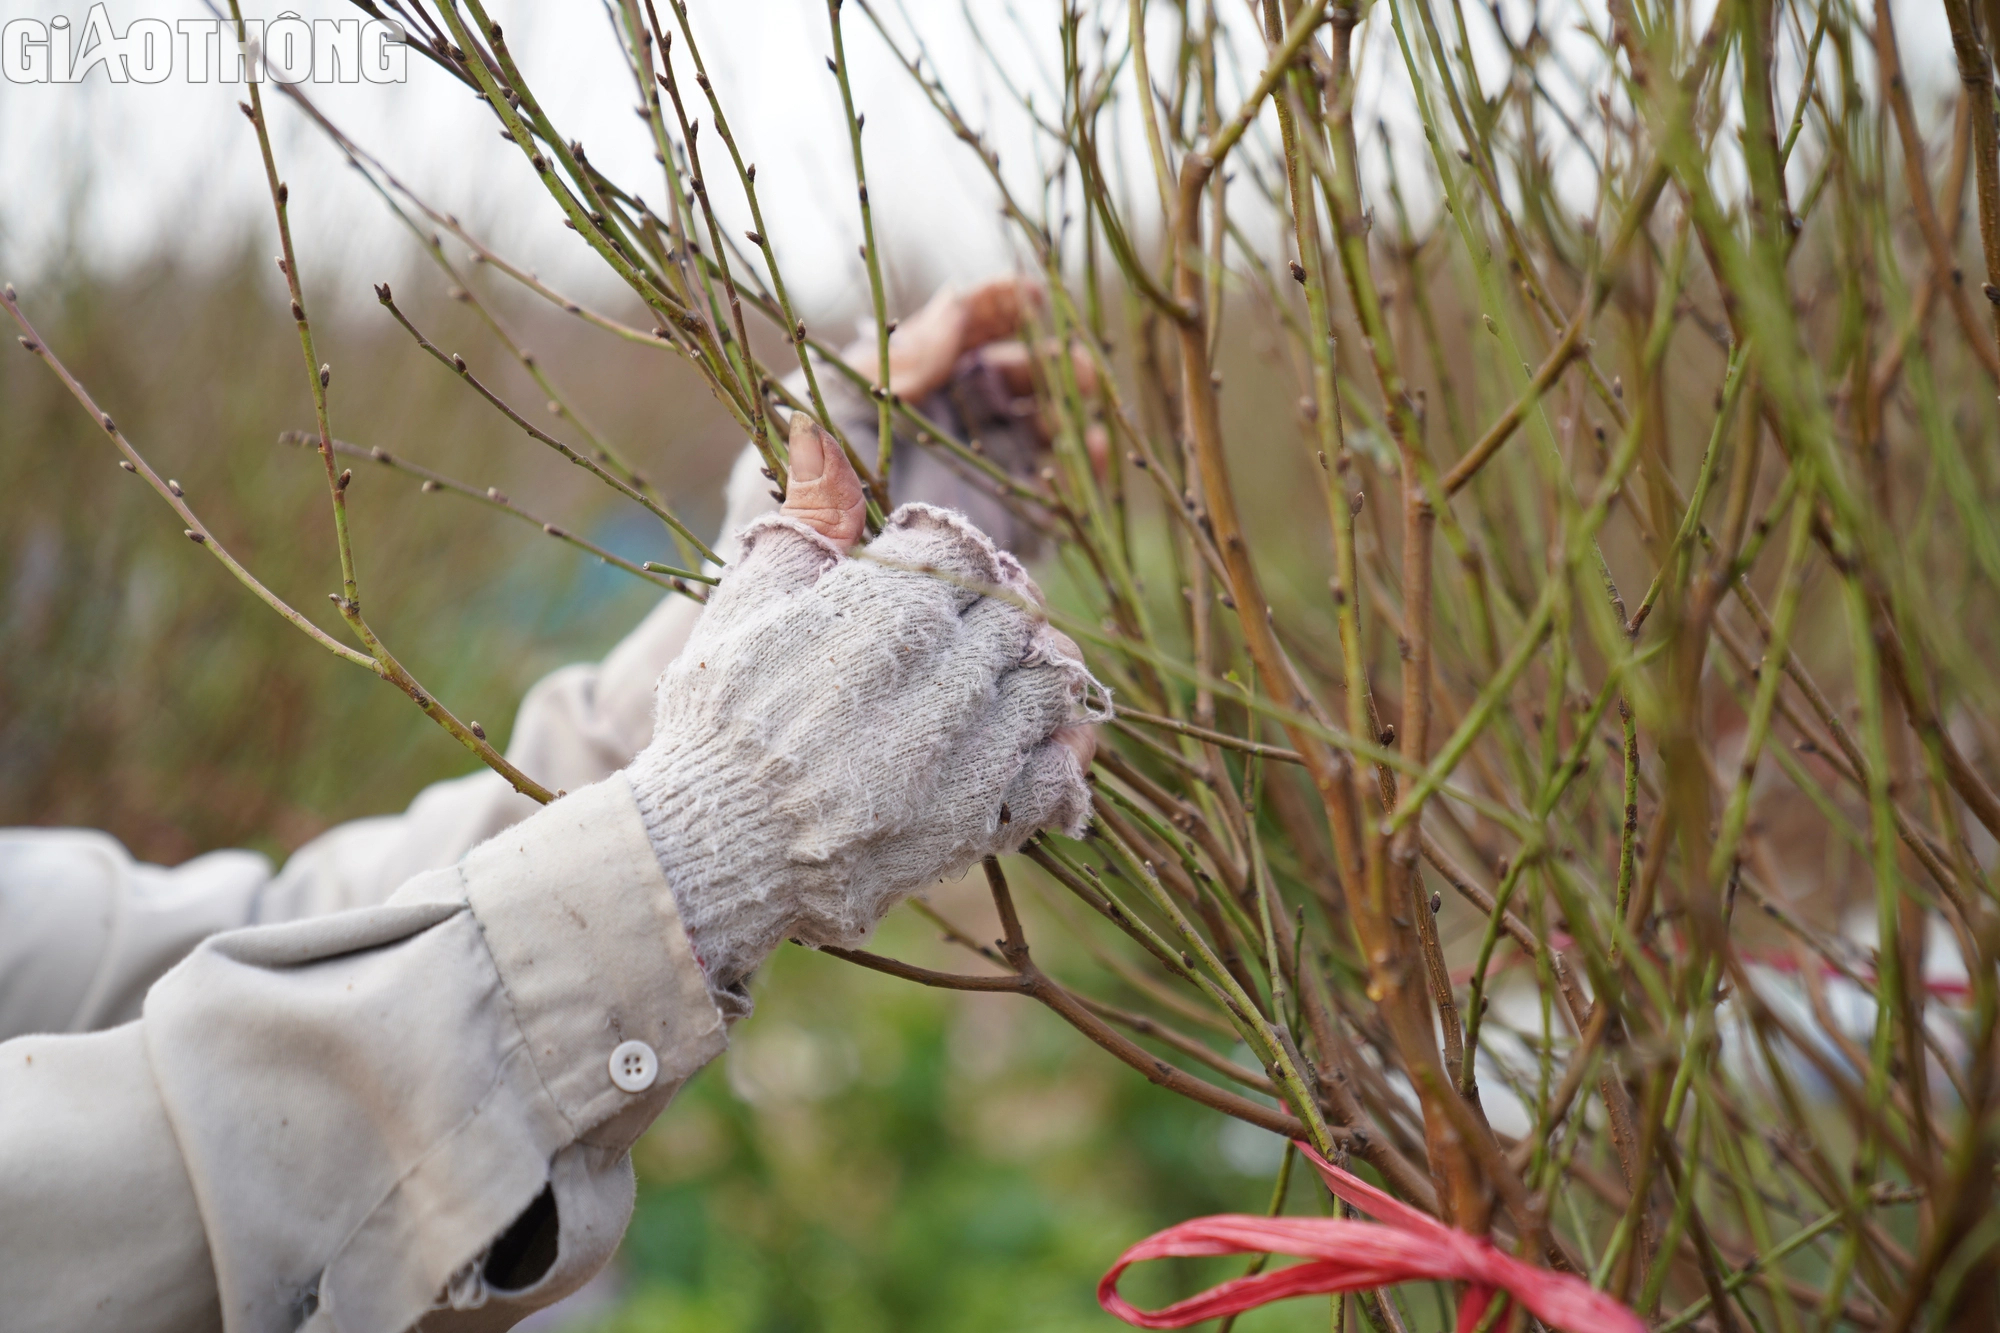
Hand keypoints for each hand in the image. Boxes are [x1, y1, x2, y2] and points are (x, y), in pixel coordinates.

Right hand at [630, 417, 1101, 992]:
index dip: (948, 550)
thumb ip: (800, 528)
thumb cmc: (716, 725)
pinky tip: (1029, 743)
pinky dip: (1056, 752)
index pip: (959, 548)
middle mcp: (940, 677)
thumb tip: (819, 442)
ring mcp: (966, 754)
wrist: (713, 851)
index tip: (930, 567)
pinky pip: (1055, 772)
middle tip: (971, 622)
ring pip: (1046, 682)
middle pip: (1012, 610)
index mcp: (884, 610)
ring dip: (1032, 671)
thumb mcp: (740, 609)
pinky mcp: (978, 822)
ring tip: (1000, 675)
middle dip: (994, 607)